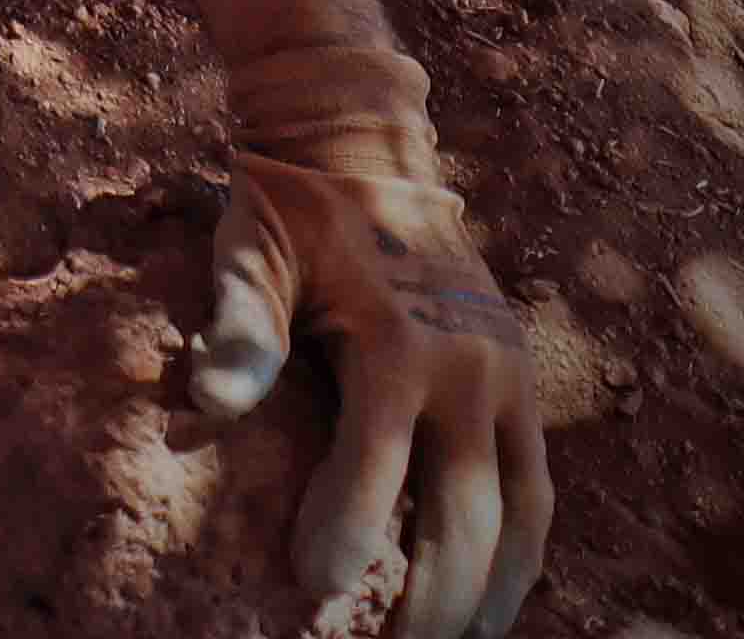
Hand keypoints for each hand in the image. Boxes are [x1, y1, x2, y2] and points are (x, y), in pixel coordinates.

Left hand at [196, 42, 549, 638]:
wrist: (367, 149)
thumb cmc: (289, 211)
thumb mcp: (250, 250)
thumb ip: (237, 326)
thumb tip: (206, 398)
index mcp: (399, 341)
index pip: (377, 463)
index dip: (347, 532)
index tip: (315, 588)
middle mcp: (470, 368)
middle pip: (465, 511)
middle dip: (431, 592)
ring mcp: (508, 379)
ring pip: (521, 513)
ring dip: (495, 589)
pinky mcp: (524, 383)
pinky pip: (536, 485)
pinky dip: (521, 548)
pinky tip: (493, 597)